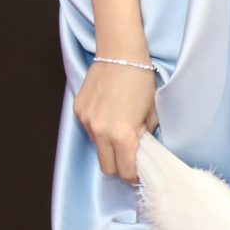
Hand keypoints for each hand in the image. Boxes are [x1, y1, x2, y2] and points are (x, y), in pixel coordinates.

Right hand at [74, 58, 158, 182]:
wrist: (120, 54)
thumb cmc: (142, 82)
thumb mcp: (151, 114)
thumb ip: (144, 137)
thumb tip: (139, 149)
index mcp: (123, 135)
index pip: (125, 171)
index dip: (134, 176)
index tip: (138, 172)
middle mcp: (100, 132)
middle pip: (106, 167)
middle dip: (118, 167)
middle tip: (128, 157)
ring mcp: (86, 120)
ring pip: (96, 147)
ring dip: (107, 146)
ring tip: (118, 128)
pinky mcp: (78, 109)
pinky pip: (88, 129)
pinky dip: (98, 129)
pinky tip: (108, 113)